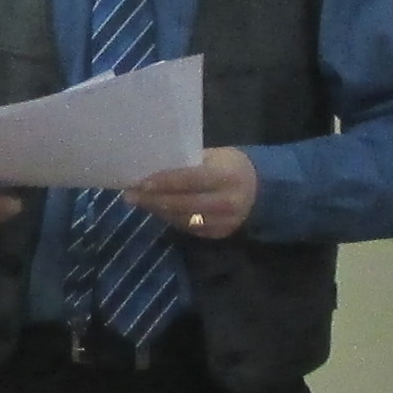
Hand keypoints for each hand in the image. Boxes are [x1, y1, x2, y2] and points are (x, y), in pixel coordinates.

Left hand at [118, 148, 260, 241]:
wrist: (262, 191)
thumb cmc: (231, 166)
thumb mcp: (216, 157)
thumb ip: (190, 163)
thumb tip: (154, 167)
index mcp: (226, 177)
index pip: (190, 179)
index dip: (164, 182)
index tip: (141, 183)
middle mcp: (226, 202)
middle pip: (183, 203)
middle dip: (153, 200)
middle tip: (129, 195)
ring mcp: (224, 222)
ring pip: (182, 219)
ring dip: (158, 210)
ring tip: (138, 201)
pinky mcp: (219, 235)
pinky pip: (188, 228)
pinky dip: (170, 218)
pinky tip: (157, 209)